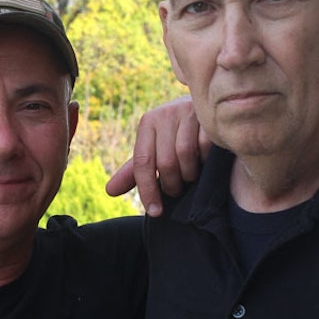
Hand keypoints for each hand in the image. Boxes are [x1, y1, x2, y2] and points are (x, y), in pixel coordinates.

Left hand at [106, 96, 209, 215]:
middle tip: (176, 190)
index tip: (155, 212)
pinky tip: (205, 162)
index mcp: (148, 123)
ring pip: (185, 154)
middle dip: (172, 184)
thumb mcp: (153, 149)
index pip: (142, 162)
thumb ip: (134, 171)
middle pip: (165, 162)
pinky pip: (205, 146)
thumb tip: (110, 191)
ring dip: (189, 174)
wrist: (203, 107)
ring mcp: (188, 112)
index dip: (147, 190)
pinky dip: (205, 160)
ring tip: (190, 177)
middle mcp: (165, 114)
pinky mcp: (209, 116)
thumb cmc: (174, 134)